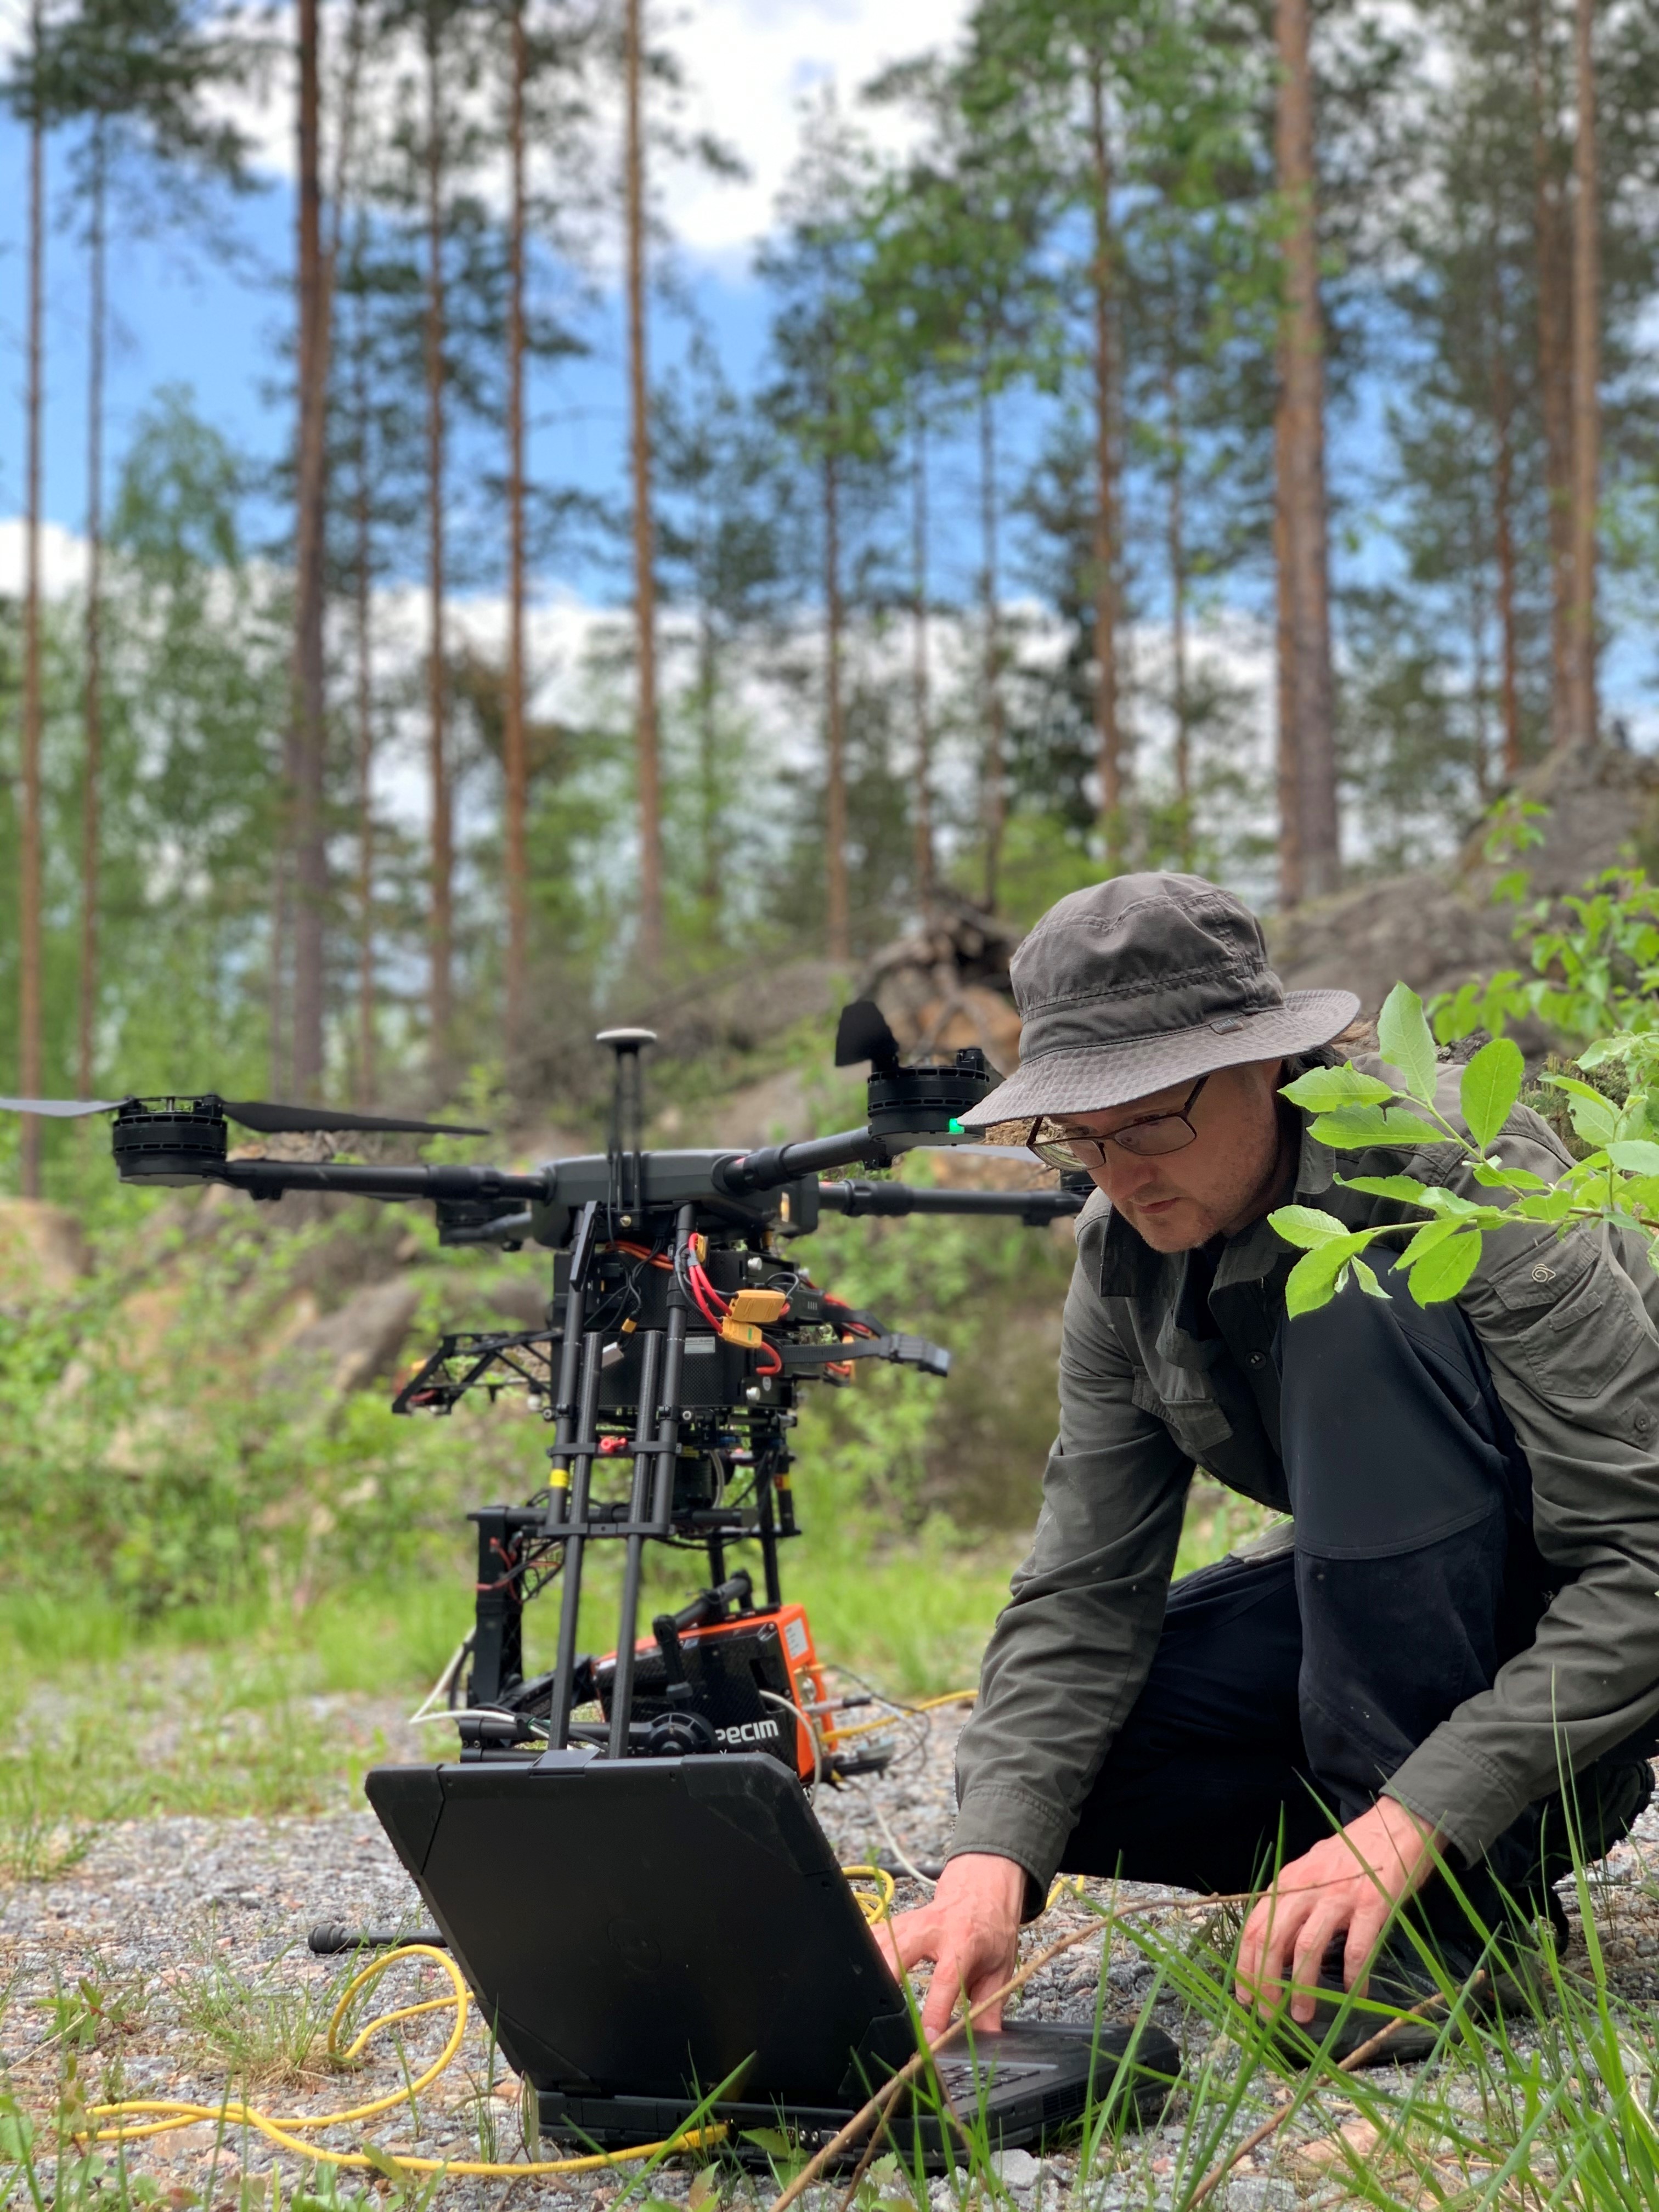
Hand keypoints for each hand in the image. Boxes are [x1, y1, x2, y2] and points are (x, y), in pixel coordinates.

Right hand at [874, 1853, 1025, 2039]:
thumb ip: (990, 2007)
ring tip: (861, 1998)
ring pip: (882, 1942)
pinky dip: (863, 1952)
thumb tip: (989, 2042)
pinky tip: (856, 1971)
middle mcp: (934, 1929)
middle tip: (876, 2010)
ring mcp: (911, 1922)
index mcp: (963, 1942)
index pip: (946, 1979)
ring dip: (870, 1968)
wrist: (981, 1890)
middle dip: (887, 1977)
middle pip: (901, 1951)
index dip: (936, 2010)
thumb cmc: (990, 1931)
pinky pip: (875, 1935)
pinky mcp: (897, 1921)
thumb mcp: (1000, 1968)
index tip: (927, 2037)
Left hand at [1235, 1799, 1439, 2024]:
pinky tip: (1356, 1994)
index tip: (1245, 1997)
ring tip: (1303, 2015)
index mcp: (1289, 1881)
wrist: (1396, 1825)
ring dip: (1303, 1987)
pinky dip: (1354, 1977)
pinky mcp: (1372, 1904)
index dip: (1247, 1966)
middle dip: (1265, 1982)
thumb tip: (1275, 1945)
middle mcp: (1307, 1887)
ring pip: (1308, 1948)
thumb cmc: (1354, 1853)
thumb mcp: (1312, 1870)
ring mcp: (1339, 1895)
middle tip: (1268, 2015)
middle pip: (1273, 1940)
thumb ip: (1294, 1901)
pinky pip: (1358, 1948)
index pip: (1255, 1927)